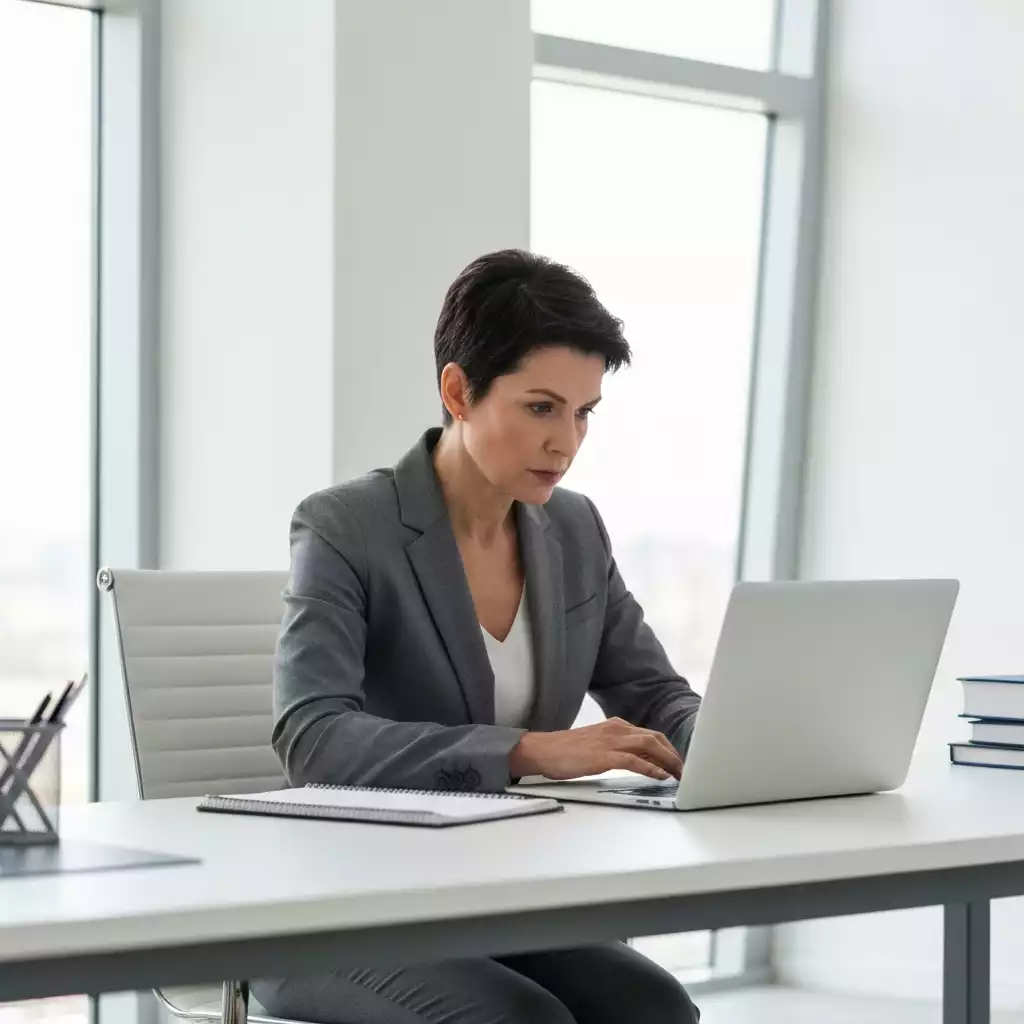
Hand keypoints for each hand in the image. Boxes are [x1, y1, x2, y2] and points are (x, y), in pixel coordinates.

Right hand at [509, 717, 682, 781]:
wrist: (542, 750)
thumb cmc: (567, 751)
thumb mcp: (597, 745)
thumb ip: (619, 750)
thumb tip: (643, 763)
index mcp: (616, 726)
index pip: (651, 735)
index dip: (669, 749)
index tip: (679, 763)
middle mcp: (617, 729)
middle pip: (656, 738)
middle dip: (674, 755)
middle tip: (686, 771)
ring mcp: (610, 741)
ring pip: (649, 746)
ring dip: (669, 761)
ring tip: (680, 775)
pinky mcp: (603, 756)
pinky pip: (634, 761)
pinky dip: (651, 768)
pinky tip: (660, 777)